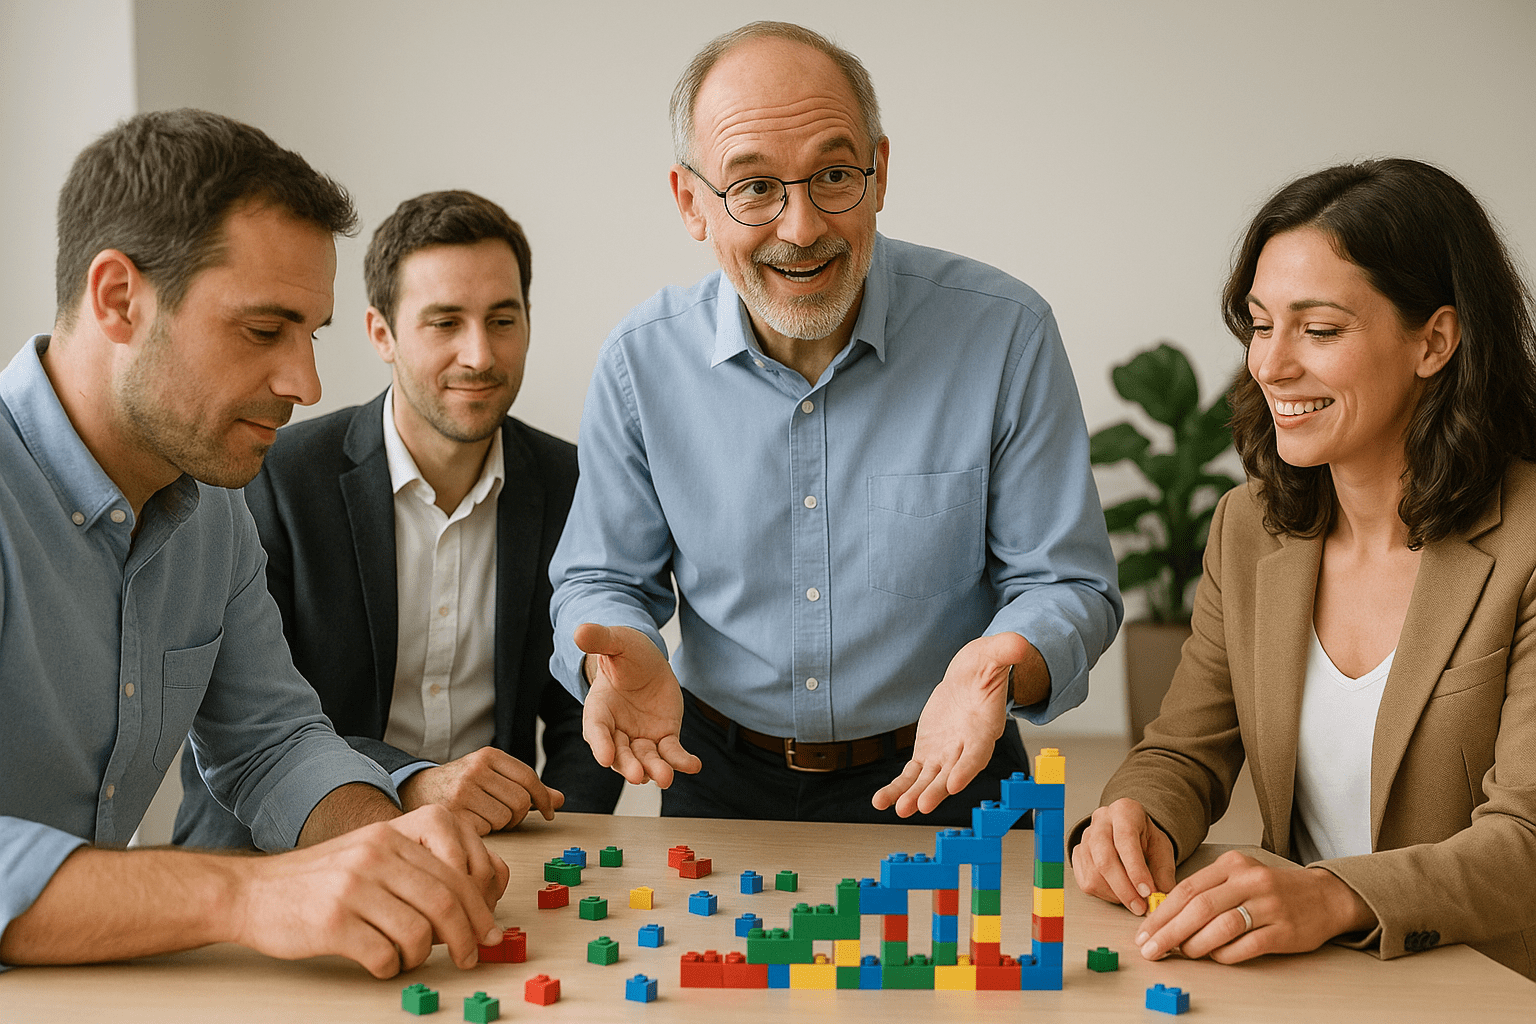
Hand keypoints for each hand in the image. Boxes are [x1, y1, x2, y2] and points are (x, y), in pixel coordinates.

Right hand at [232, 805, 508, 977]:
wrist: (252, 891)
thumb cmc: (318, 880)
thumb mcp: (371, 856)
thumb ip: (418, 871)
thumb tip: (474, 908)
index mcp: (392, 834)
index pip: (457, 872)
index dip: (480, 907)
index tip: (487, 930)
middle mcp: (376, 854)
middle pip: (446, 902)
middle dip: (468, 937)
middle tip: (470, 957)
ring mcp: (353, 887)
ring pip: (420, 932)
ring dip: (424, 956)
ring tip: (410, 958)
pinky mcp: (332, 922)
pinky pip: (385, 955)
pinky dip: (392, 967)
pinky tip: (382, 963)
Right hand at [399, 747, 562, 834]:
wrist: (416, 790)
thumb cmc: (461, 784)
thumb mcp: (493, 775)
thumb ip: (526, 786)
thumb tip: (560, 799)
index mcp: (489, 755)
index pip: (529, 777)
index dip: (543, 798)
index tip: (549, 812)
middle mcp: (476, 769)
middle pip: (521, 801)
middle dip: (520, 815)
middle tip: (508, 817)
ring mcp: (463, 791)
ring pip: (506, 817)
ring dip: (502, 824)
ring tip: (487, 817)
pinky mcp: (453, 813)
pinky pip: (488, 829)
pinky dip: (486, 831)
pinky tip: (474, 823)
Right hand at [573, 622, 700, 786]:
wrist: (646, 663)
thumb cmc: (625, 654)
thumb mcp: (616, 642)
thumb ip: (600, 640)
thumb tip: (580, 631)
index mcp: (599, 710)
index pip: (596, 730)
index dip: (600, 743)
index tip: (604, 757)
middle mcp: (617, 730)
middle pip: (620, 753)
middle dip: (628, 765)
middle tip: (636, 776)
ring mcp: (640, 737)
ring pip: (646, 758)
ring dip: (655, 769)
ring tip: (665, 778)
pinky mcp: (664, 738)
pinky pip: (672, 752)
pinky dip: (682, 761)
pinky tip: (694, 765)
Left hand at [872, 631, 1035, 816]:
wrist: (969, 678)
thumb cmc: (984, 668)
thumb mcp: (993, 655)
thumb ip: (1005, 652)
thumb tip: (1019, 644)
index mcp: (983, 729)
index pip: (977, 753)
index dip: (966, 768)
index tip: (955, 784)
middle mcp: (965, 748)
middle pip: (952, 773)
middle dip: (937, 790)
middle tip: (921, 806)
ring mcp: (946, 754)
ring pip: (929, 779)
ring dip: (913, 795)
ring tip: (897, 809)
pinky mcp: (928, 754)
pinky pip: (911, 774)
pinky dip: (898, 787)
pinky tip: (881, 800)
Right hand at [1071, 797, 1177, 915]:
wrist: (1129, 831)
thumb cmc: (1145, 838)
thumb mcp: (1161, 849)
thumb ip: (1163, 872)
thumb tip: (1162, 897)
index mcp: (1124, 811)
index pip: (1125, 840)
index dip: (1136, 869)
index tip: (1147, 892)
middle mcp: (1100, 821)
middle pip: (1104, 859)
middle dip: (1124, 888)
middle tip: (1140, 906)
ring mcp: (1085, 837)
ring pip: (1094, 873)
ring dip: (1115, 894)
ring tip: (1134, 901)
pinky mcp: (1077, 854)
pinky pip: (1086, 881)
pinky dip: (1104, 894)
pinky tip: (1119, 894)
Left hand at [1134, 849, 1375, 963]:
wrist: (1324, 896)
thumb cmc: (1273, 890)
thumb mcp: (1238, 877)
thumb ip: (1207, 892)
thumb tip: (1167, 918)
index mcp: (1232, 864)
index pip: (1187, 888)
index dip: (1162, 913)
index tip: (1144, 932)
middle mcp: (1249, 880)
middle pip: (1199, 907)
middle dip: (1169, 932)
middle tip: (1151, 950)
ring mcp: (1269, 905)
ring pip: (1220, 926)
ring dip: (1195, 945)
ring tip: (1182, 954)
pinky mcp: (1284, 930)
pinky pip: (1246, 945)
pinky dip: (1225, 955)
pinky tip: (1215, 957)